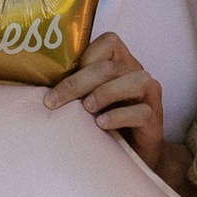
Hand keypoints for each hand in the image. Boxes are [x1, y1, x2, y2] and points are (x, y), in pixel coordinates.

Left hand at [45, 31, 165, 171]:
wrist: (132, 155)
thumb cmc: (105, 124)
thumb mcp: (87, 101)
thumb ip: (75, 88)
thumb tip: (41, 86)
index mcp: (122, 64)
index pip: (109, 41)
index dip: (86, 55)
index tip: (61, 78)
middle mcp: (138, 74)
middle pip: (110, 66)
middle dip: (78, 82)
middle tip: (55, 102)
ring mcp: (150, 97)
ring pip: (134, 81)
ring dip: (105, 93)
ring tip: (86, 109)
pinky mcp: (155, 121)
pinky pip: (141, 112)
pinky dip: (118, 116)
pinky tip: (101, 124)